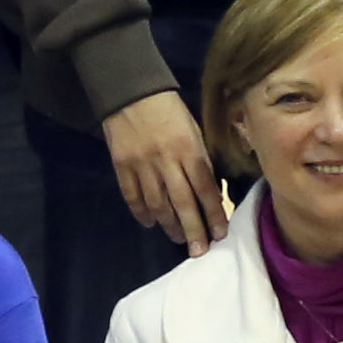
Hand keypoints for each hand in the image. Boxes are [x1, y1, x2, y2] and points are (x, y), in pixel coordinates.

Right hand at [102, 90, 221, 252]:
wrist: (131, 91)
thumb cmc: (169, 110)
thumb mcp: (193, 129)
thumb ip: (199, 159)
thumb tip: (209, 190)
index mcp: (189, 150)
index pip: (205, 189)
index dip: (213, 214)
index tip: (220, 234)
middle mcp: (167, 161)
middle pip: (183, 203)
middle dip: (193, 230)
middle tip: (199, 251)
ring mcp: (142, 165)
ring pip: (158, 204)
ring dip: (169, 225)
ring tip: (179, 238)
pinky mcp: (122, 166)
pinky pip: (133, 196)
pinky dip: (142, 213)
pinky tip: (151, 223)